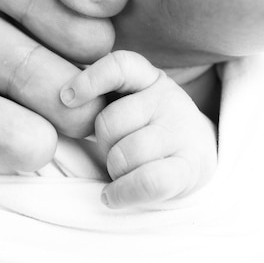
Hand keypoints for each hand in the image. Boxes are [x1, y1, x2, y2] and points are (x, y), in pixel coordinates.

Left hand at [61, 51, 217, 207]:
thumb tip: (64, 98)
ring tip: (122, 172)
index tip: (66, 98)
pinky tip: (112, 196)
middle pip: (110, 121)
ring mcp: (182, 132)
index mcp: (148, 78)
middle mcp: (168, 99)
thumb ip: (102, 97)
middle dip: (102, 144)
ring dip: (114, 170)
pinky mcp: (191, 167)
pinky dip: (122, 193)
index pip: (120, 66)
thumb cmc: (147, 130)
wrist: (199, 158)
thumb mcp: (130, 101)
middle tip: (112, 153)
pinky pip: (147, 181)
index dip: (91, 79)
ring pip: (126, 154)